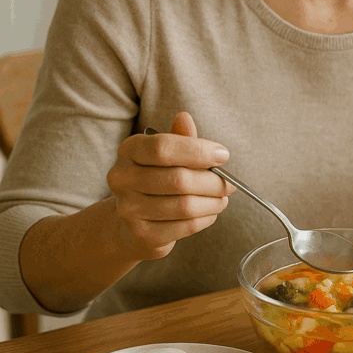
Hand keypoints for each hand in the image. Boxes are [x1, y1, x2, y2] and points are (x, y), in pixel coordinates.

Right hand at [107, 112, 234, 259]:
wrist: (134, 221)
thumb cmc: (157, 179)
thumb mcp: (166, 154)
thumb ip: (179, 138)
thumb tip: (184, 118)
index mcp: (129, 150)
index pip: (163, 148)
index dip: (198, 151)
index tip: (223, 155)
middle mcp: (122, 178)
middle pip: (178, 179)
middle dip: (213, 182)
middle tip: (230, 183)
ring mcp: (128, 209)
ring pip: (184, 206)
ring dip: (213, 202)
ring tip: (222, 198)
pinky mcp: (142, 234)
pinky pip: (185, 226)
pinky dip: (206, 218)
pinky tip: (210, 212)